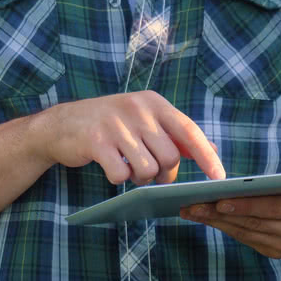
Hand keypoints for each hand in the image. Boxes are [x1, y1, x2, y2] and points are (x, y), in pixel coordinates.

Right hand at [30, 91, 224, 184]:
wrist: (60, 125)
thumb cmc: (109, 125)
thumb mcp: (143, 120)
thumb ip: (175, 134)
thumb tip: (211, 149)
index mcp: (153, 102)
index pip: (188, 131)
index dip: (206, 156)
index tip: (220, 177)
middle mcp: (137, 109)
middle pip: (169, 157)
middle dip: (163, 173)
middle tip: (149, 172)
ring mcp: (115, 124)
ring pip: (147, 169)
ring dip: (140, 178)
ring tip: (128, 168)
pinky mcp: (96, 141)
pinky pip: (121, 175)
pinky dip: (118, 179)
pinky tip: (110, 167)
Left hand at [180, 150, 280, 258]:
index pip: (276, 208)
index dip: (247, 205)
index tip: (219, 200)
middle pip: (256, 223)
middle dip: (220, 214)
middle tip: (192, 204)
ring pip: (247, 233)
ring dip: (216, 223)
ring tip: (190, 210)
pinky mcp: (278, 251)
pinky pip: (246, 239)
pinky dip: (224, 227)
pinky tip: (204, 217)